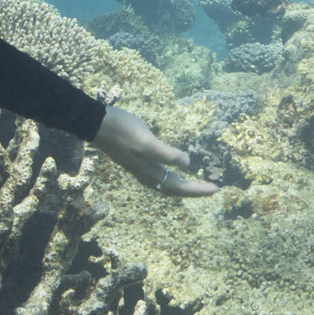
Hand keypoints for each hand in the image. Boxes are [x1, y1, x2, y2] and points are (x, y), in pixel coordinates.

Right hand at [92, 106, 213, 198]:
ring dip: (184, 185)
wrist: (96, 124)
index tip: (217, 189)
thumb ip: (166, 154)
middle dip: (194, 189)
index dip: (198, 190)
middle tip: (213, 188)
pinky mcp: (138, 159)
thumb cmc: (122, 130)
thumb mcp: (146, 141)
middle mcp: (146, 174)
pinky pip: (161, 174)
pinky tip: (175, 167)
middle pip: (175, 188)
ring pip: (167, 183)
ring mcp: (141, 167)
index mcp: (150, 172)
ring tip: (198, 183)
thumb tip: (187, 164)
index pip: (179, 187)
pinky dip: (172, 174)